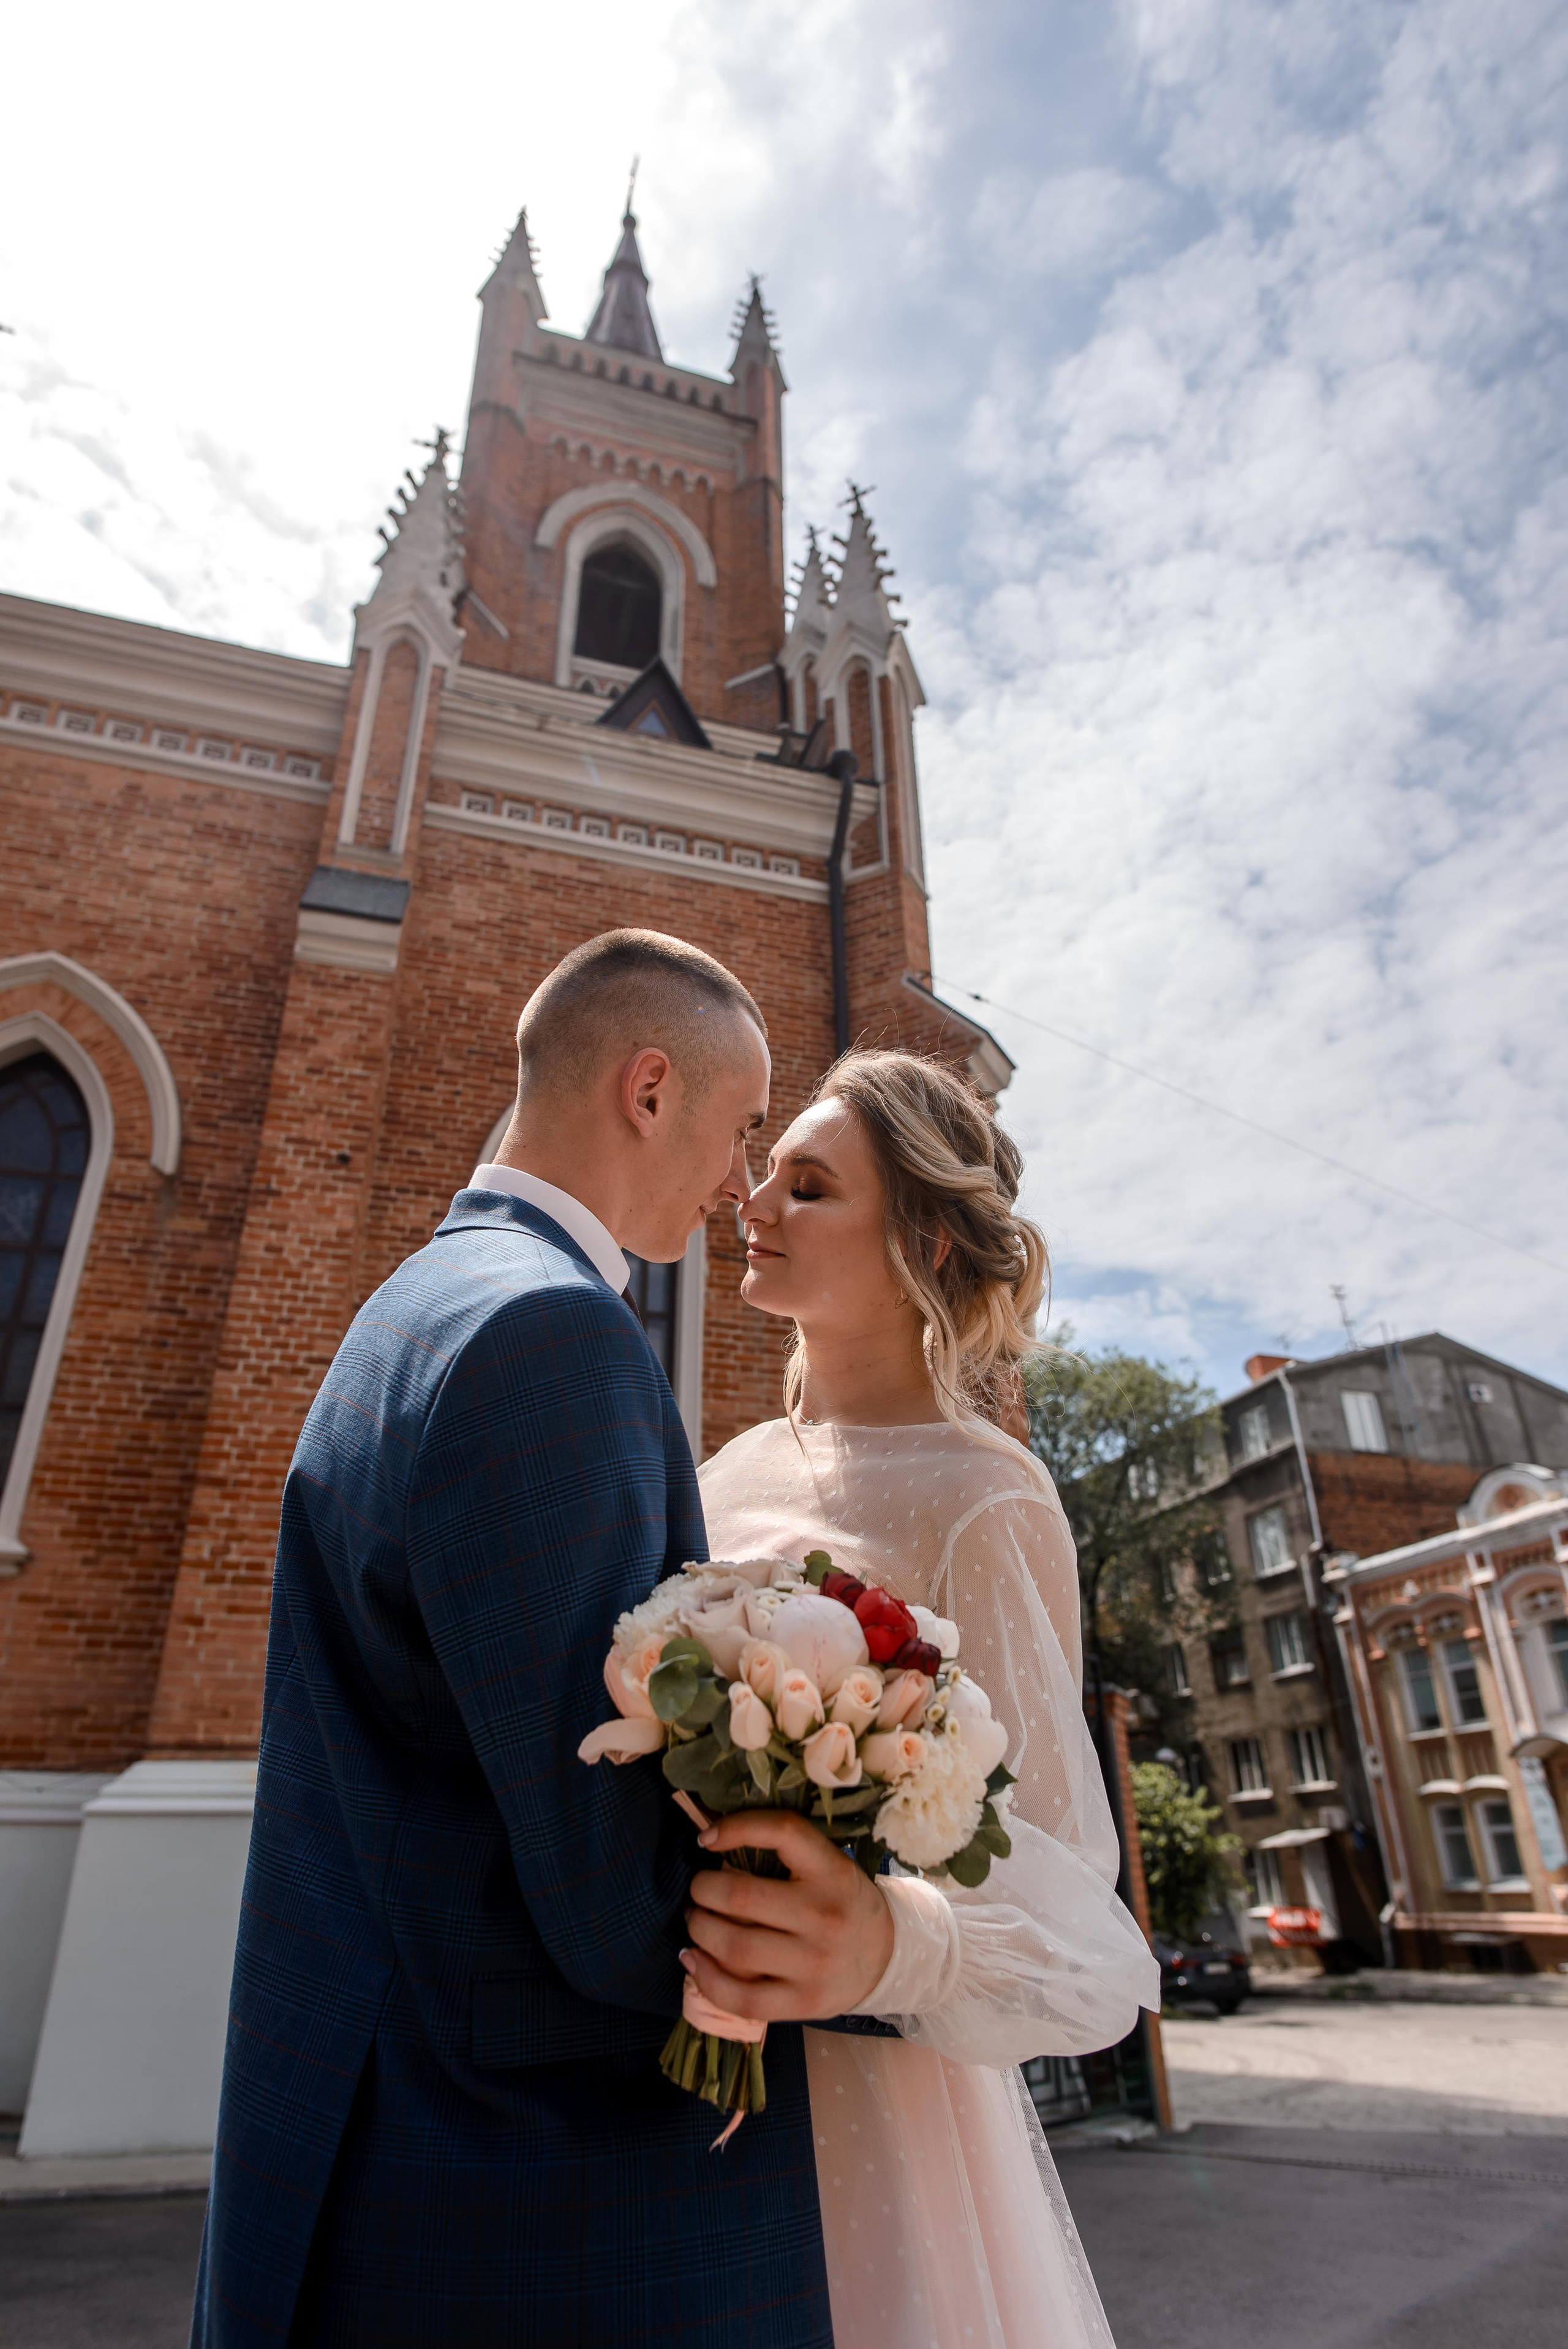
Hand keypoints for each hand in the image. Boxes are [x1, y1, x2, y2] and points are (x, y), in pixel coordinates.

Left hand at [683, 1811, 895, 2023]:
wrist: (886, 1958)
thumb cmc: (841, 1903)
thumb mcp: (829, 1866)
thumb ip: (784, 1854)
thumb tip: (709, 1840)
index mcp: (833, 1871)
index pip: (783, 1832)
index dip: (736, 1828)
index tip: (705, 1839)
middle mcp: (826, 1917)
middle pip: (741, 1897)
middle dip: (702, 1890)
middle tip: (698, 1890)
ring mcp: (815, 1965)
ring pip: (735, 1946)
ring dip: (699, 1930)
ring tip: (696, 1921)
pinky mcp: (803, 2003)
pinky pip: (741, 1997)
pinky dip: (706, 1978)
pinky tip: (692, 1960)